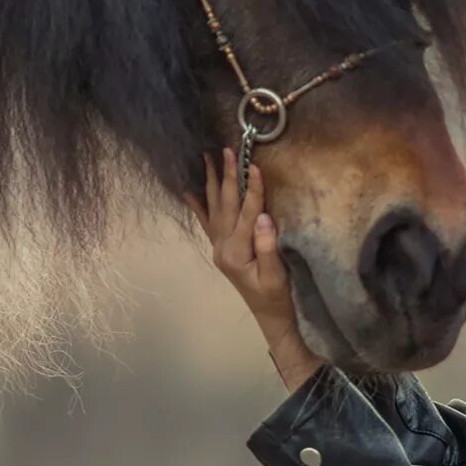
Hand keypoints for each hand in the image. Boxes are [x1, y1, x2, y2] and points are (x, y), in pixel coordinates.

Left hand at [184, 147, 321, 386]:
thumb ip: (268, 245)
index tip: (254, 165)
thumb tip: (263, 216)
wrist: (269, 315)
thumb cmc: (276, 296)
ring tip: (206, 158)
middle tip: (226, 150)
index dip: (252, 189)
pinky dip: (197, 206)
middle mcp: (222, 247)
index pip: (246, 213)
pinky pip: (206, 223)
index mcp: (236, 252)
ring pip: (213, 209)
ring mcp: (219, 248)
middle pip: (225, 205)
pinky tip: (189, 191)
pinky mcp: (221, 249)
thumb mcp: (276, 273)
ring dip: (211, 182)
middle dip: (226, 176)